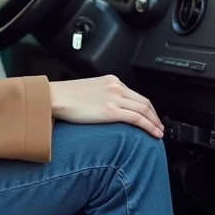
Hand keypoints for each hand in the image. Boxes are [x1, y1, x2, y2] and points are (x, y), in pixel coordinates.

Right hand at [48, 75, 163, 137]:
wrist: (55, 97)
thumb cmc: (66, 97)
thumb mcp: (89, 90)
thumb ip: (103, 96)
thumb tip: (108, 109)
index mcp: (111, 81)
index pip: (135, 94)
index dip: (147, 107)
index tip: (150, 116)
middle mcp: (116, 87)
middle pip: (144, 102)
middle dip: (154, 116)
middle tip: (159, 126)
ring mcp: (114, 98)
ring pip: (143, 110)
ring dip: (154, 123)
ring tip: (158, 133)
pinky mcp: (111, 111)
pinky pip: (137, 119)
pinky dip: (149, 126)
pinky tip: (153, 133)